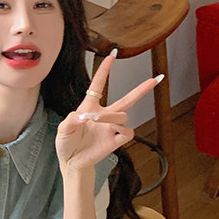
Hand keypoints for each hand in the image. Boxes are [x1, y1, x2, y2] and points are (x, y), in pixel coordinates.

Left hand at [55, 50, 161, 170]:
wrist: (72, 163)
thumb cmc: (66, 144)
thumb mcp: (63, 129)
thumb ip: (71, 120)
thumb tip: (83, 116)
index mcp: (90, 107)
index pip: (99, 85)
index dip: (105, 70)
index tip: (112, 55)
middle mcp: (104, 115)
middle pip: (127, 99)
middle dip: (142, 89)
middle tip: (156, 79)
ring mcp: (111, 128)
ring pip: (123, 115)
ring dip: (111, 116)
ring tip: (95, 120)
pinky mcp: (115, 141)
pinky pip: (127, 132)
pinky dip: (122, 130)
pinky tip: (113, 133)